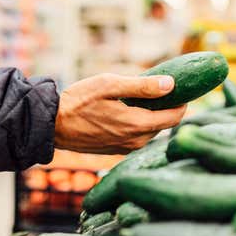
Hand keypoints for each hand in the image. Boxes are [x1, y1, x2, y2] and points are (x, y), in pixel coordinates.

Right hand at [55, 73, 185, 153]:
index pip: (175, 117)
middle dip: (167, 107)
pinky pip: (137, 137)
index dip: (182, 103)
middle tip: (160, 89)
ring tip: (141, 98)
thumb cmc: (79, 101)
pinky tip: (126, 111)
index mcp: (138, 125)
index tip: (182, 89)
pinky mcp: (116, 150)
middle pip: (164, 124)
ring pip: (151, 131)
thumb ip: (142, 86)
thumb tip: (170, 85)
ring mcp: (125, 148)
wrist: (52, 125)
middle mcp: (136, 141)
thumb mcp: (110, 85)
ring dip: (151, 115)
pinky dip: (139, 124)